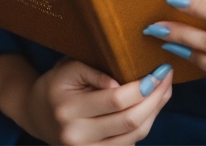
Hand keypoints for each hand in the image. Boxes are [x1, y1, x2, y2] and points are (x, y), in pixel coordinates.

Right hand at [23, 58, 172, 144]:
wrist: (38, 113)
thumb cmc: (58, 83)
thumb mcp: (69, 67)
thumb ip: (94, 72)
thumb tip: (121, 81)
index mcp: (69, 109)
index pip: (115, 100)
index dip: (143, 86)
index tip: (159, 69)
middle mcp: (76, 135)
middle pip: (128, 121)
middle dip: (155, 98)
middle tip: (167, 77)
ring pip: (133, 137)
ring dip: (155, 112)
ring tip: (165, 89)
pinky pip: (128, 145)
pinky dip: (145, 125)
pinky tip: (153, 106)